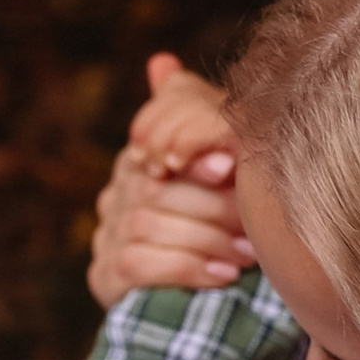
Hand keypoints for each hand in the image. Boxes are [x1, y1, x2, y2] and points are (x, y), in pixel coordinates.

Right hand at [88, 53, 255, 307]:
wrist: (199, 298)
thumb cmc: (218, 224)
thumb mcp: (216, 170)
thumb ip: (194, 119)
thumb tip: (161, 61)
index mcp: (137, 162)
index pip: (155, 150)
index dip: (194, 160)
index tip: (230, 169)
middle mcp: (116, 195)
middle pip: (155, 190)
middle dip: (211, 208)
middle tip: (254, 225)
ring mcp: (106, 236)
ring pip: (149, 227)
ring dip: (206, 240)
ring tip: (247, 254)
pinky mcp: (106, 276)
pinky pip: (140, 265)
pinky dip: (186, 269)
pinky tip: (223, 276)